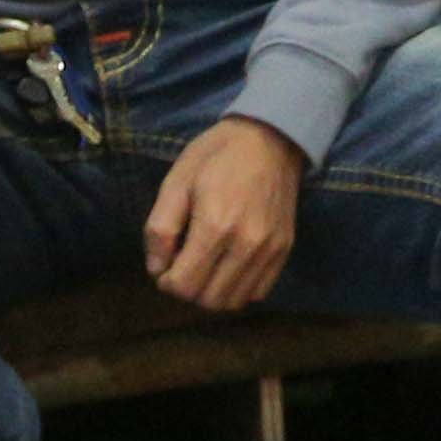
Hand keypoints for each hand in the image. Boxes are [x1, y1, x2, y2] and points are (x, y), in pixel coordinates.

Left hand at [144, 114, 306, 311]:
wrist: (270, 138)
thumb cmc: (216, 155)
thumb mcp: (176, 181)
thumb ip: (160, 228)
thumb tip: (156, 269)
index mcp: (215, 225)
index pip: (184, 285)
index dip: (166, 281)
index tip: (165, 264)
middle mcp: (246, 244)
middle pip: (208, 299)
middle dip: (187, 289)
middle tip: (182, 265)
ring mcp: (269, 250)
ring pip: (233, 302)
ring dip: (212, 293)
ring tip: (205, 266)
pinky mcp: (284, 250)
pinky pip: (257, 292)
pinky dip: (237, 288)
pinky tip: (228, 265)